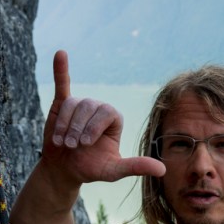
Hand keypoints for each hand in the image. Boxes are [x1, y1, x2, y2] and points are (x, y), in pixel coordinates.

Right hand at [42, 50, 164, 186]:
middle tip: (71, 146)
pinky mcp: (62, 104)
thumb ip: (136, 167)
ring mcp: (81, 105)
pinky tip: (60, 53)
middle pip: (88, 107)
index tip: (85, 144)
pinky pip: (62, 83)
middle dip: (77, 128)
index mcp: (114, 118)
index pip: (107, 112)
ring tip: (61, 142)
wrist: (64, 169)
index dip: (94, 126)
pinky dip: (60, 69)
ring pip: (72, 105)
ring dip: (64, 124)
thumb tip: (163, 170)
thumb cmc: (91, 168)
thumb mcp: (114, 170)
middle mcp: (99, 108)